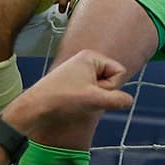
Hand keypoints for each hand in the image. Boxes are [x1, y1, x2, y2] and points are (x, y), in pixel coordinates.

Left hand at [1, 49, 133, 133]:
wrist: (34, 108)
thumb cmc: (63, 99)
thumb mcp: (94, 99)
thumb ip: (116, 100)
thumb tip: (129, 101)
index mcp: (91, 56)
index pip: (119, 71)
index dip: (110, 87)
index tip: (93, 93)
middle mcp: (85, 59)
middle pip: (110, 78)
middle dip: (102, 92)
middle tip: (84, 98)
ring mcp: (77, 70)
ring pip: (99, 86)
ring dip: (93, 97)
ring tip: (77, 101)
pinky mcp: (70, 81)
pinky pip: (89, 89)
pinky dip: (85, 98)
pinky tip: (73, 104)